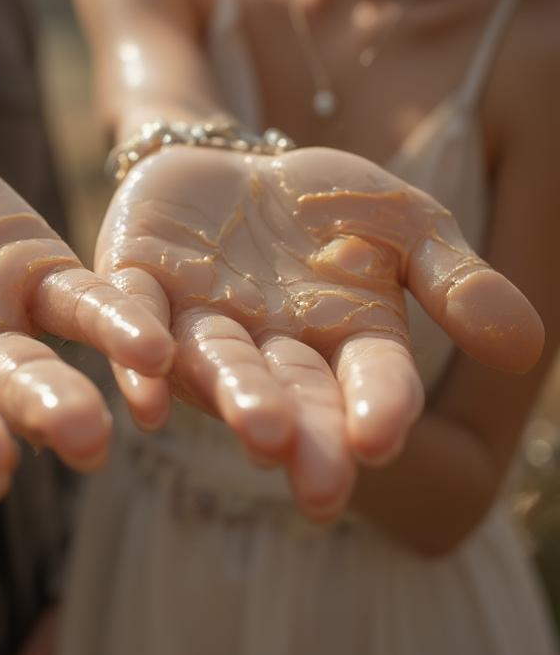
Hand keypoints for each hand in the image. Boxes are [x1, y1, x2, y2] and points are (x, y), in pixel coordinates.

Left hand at [97, 145, 543, 519]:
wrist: (240, 167)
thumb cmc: (330, 208)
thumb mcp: (407, 226)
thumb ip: (455, 281)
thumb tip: (525, 344)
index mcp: (341, 342)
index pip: (369, 382)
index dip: (377, 409)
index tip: (381, 440)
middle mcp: (269, 348)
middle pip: (290, 395)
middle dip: (305, 437)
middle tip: (319, 487)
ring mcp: (200, 321)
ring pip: (216, 363)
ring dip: (234, 397)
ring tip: (257, 431)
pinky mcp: (137, 286)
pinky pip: (133, 322)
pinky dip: (137, 356)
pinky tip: (142, 399)